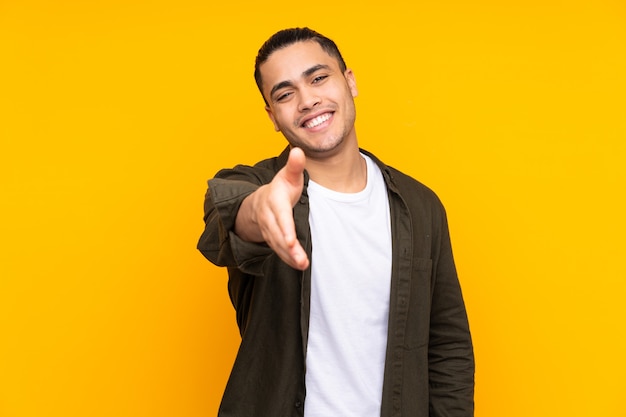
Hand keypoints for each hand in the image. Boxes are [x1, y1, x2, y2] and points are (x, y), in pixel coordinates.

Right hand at [235, 147, 309, 269]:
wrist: (260, 201)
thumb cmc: (280, 188)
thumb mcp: (287, 176)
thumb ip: (295, 166)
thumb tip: (299, 151)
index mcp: (274, 201)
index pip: (281, 216)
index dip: (286, 229)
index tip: (292, 241)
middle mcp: (269, 217)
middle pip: (278, 235)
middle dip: (289, 249)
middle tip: (302, 261)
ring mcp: (269, 229)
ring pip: (277, 245)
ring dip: (289, 257)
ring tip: (303, 265)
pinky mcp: (272, 238)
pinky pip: (278, 250)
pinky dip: (288, 259)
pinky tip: (299, 265)